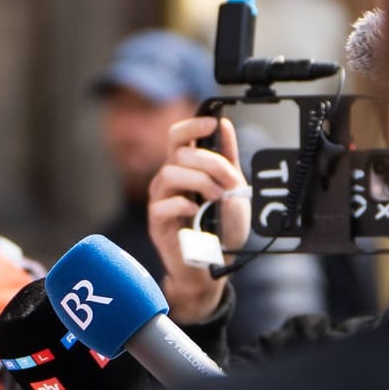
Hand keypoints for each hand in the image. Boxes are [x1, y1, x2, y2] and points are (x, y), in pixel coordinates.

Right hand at [147, 116, 248, 323]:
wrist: (213, 266)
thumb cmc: (218, 229)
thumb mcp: (232, 190)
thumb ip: (227, 159)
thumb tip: (224, 125)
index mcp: (185, 168)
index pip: (178, 136)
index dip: (192, 125)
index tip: (212, 123)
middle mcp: (168, 179)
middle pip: (178, 152)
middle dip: (209, 162)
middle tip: (228, 181)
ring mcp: (160, 199)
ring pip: (169, 173)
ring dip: (200, 182)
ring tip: (216, 199)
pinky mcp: (156, 222)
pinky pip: (162, 204)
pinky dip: (183, 204)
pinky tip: (197, 212)